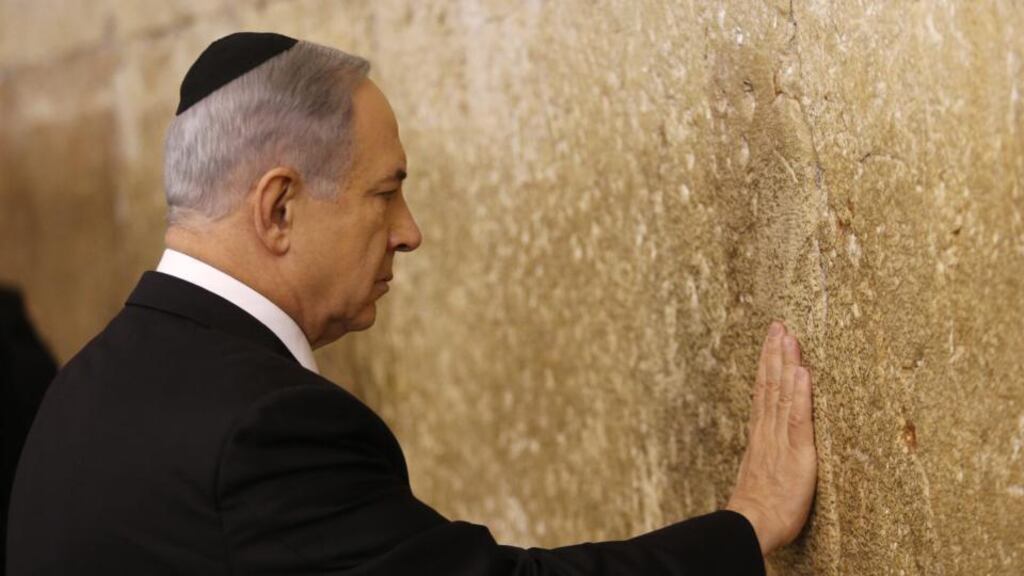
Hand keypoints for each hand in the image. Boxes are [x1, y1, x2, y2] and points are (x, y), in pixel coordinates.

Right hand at [726, 321, 817, 555]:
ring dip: (786, 363)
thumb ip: (765, 456)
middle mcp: (768, 433)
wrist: (750, 526)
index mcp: (761, 438)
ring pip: (783, 395)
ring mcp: (780, 441)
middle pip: (771, 386)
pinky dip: (800, 394)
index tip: (771, 340)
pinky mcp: (797, 453)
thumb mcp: (760, 477)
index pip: (764, 393)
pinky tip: (803, 372)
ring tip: (789, 337)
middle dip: (775, 354)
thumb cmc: (757, 511)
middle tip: (779, 325)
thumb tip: (767, 446)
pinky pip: (798, 419)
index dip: (768, 365)